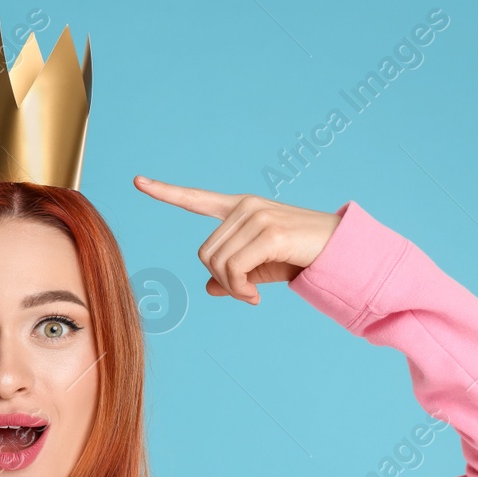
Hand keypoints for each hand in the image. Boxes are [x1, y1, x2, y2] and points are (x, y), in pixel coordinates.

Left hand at [133, 176, 340, 304]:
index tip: (137, 180)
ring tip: (252, 294)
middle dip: (221, 280)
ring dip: (232, 289)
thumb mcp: (260, 267)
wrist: (340, 251)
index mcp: (239, 208)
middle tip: (244, 293)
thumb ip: (233, 274)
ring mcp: (257, 216)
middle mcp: (245, 207)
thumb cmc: (300, 256)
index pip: (196, 199)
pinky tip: (255, 296)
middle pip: (204, 253)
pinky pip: (234, 271)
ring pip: (217, 264)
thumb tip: (209, 287)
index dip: (165, 192)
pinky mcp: (268, 232)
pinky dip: (240, 290)